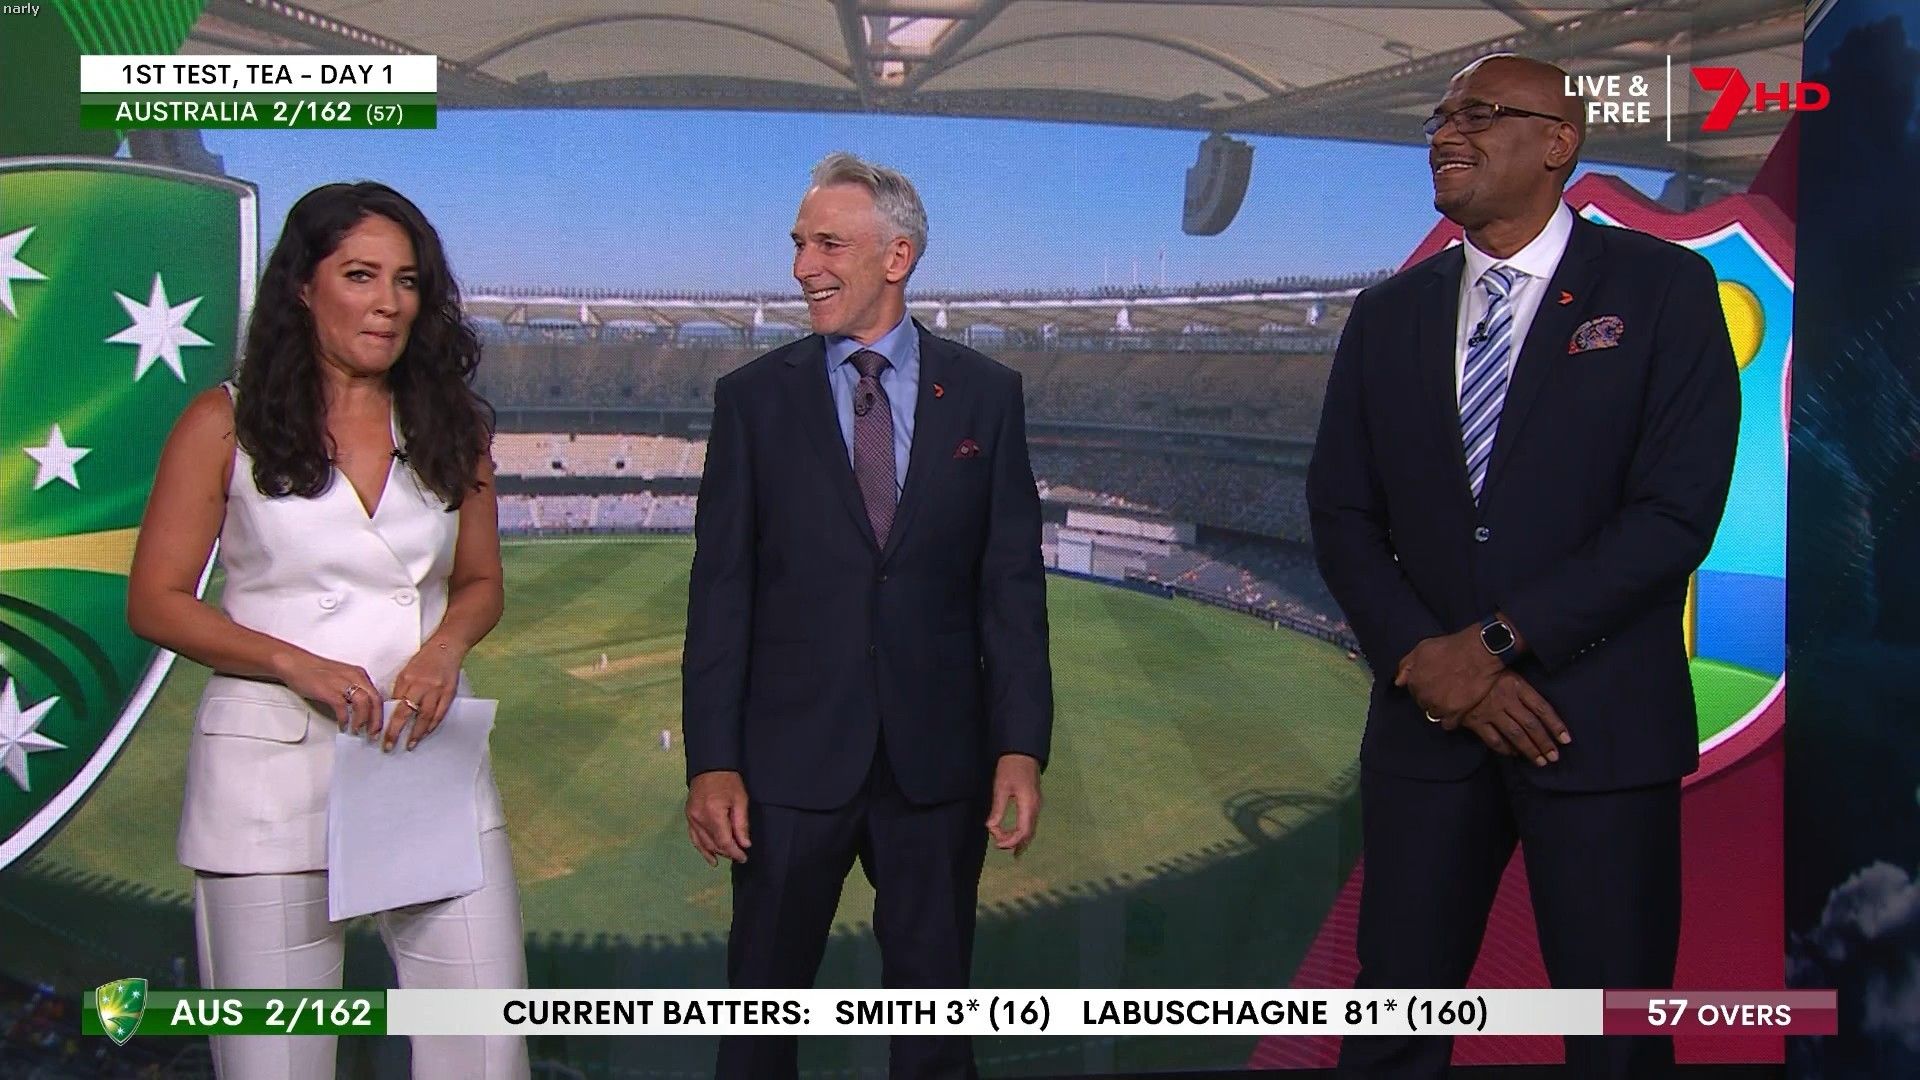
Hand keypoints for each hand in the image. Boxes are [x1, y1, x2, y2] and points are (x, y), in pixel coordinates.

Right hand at [274, 650, 381, 736]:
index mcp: (359, 674)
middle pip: (374, 700)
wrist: (296, 664)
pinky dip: (345, 719)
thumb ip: (353, 690)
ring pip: (363, 703)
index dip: (380, 713)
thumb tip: (361, 710)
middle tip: (373, 734)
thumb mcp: (342, 678)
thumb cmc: (316, 672)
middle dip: (376, 720)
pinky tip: (343, 726)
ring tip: (358, 731)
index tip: (379, 726)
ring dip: (363, 720)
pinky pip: (343, 708)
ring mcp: (342, 683)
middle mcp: (354, 677)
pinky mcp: (329, 690)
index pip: (377, 695)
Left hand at [383, 639, 462, 750]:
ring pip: (425, 716)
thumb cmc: (425, 659)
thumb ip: (401, 689)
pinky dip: (432, 725)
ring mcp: (436, 690)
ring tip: (411, 744)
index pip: (394, 704)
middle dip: (397, 731)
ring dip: (417, 733)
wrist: (447, 647)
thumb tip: (394, 709)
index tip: (380, 734)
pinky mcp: (449, 693)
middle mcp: (421, 685)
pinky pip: (440, 713)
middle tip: (390, 746)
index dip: (387, 720)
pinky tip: (426, 733)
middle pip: (406, 713)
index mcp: (407, 679)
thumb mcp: (407, 671)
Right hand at [686, 770, 750, 866]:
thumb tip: (744, 844)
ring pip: (703, 843)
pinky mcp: (689, 816)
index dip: (735, 852)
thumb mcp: (740, 800)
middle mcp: (700, 818)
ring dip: (716, 852)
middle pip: (714, 844)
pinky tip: (710, 857)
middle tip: (739, 855)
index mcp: (714, 814)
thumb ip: (741, 824)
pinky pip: (694, 837)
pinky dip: (702, 848)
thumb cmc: (728, 781)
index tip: (744, 857)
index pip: (724, 842)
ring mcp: (692, 818)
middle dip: (727, 852)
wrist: (709, 767)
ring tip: (728, 857)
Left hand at [986, 754, 1042, 856]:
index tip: (996, 843)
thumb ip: (997, 808)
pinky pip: (1029, 823)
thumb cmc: (1010, 767)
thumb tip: (990, 826)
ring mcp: (1037, 805)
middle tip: (997, 843)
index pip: (1023, 832)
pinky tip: (1012, 833)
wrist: (1023, 752)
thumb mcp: (1001, 787)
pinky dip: (1021, 831)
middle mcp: (1035, 808)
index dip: (1011, 841)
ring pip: (1030, 830)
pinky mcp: (1034, 803)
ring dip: (1017, 838)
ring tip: (1002, 840)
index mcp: (1028, 804)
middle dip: (1013, 842)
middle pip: (1028, 834)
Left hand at [1395, 625, 1502, 720]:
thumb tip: (1398, 683)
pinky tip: (1458, 710)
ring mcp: (1439, 706)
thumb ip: (1407, 665)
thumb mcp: (1423, 648)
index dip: (1424, 686)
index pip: (1414, 691)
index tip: (1435, 682)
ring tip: (1453, 699)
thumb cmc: (1451, 647)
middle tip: (1445, 689)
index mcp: (1414, 681)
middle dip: (1432, 698)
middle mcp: (1423, 695)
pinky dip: (1452, 719)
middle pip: (1423, 704)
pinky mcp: (1455, 713)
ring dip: (1441, 709)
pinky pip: (1448, 724)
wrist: (1479, 652)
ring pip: (1435, 714)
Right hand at [1457, 671, 1571, 765]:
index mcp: (1516, 685)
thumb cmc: (1480, 667)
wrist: (1449, 670)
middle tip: (1554, 757)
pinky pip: (1493, 739)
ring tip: (1540, 761)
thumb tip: (1536, 685)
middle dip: (1545, 743)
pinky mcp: (1475, 721)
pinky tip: (1513, 754)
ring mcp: (1490, 711)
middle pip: (1531, 725)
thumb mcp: (1504, 666)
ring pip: (1515, 735)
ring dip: (1529, 750)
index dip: (1556, 724)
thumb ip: (1519, 676)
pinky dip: (1505, 749)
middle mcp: (1506, 700)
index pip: (1542, 707)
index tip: (1566, 739)